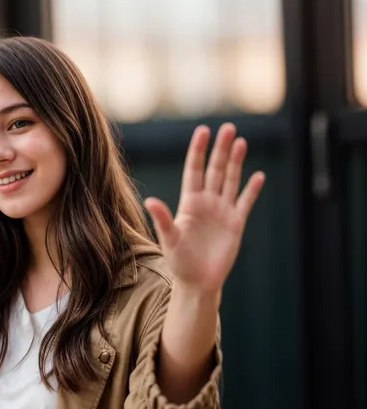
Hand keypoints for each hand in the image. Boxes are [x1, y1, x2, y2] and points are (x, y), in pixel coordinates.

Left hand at [144, 123, 264, 294]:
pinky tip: (258, 175)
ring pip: (230, 180)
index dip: (198, 150)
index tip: (202, 131)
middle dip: (220, 149)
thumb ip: (162, 219)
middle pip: (214, 169)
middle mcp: (206, 202)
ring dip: (235, 162)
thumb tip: (149, 200)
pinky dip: (252, 189)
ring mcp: (222, 211)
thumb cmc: (179, 261)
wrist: (197, 281)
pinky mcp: (236, 224)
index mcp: (189, 202)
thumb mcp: (169, 239)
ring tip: (240, 141)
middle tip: (227, 127)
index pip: (194, 170)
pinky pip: (245, 202)